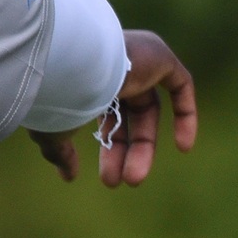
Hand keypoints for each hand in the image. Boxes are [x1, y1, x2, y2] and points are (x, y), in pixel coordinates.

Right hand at [28, 30, 198, 186]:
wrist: (61, 60)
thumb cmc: (52, 94)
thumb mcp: (53, 128)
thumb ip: (60, 151)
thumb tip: (68, 176)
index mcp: (86, 75)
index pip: (104, 113)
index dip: (107, 145)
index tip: (101, 174)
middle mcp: (112, 64)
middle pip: (127, 116)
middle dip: (123, 152)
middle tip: (114, 183)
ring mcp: (136, 58)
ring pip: (147, 110)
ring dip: (143, 147)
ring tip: (132, 179)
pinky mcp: (158, 54)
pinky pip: (180, 85)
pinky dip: (185, 114)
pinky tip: (183, 147)